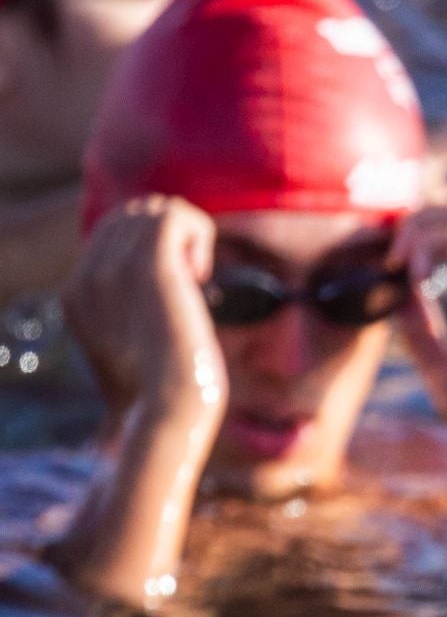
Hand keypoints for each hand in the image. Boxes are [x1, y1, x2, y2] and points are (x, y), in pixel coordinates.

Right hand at [64, 197, 227, 426]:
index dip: (153, 245)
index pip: (111, 231)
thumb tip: (172, 279)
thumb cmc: (162, 391)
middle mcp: (87, 277)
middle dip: (171, 237)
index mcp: (75, 295)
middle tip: (190, 283)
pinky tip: (201, 276)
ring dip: (188, 237)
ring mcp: (113, 268)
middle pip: (132, 212)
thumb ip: (129, 308)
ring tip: (196, 280)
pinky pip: (175, 214)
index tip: (176, 287)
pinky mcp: (148, 265)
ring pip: (156, 208)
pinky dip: (200, 235)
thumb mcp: (131, 346)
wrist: (168, 408)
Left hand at [391, 187, 446, 465]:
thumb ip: (421, 325)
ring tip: (398, 265)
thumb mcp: (444, 361)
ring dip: (420, 226)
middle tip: (392, 253)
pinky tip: (413, 278)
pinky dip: (425, 245)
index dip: (432, 224)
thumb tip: (396, 297)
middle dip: (421, 215)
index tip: (399, 252)